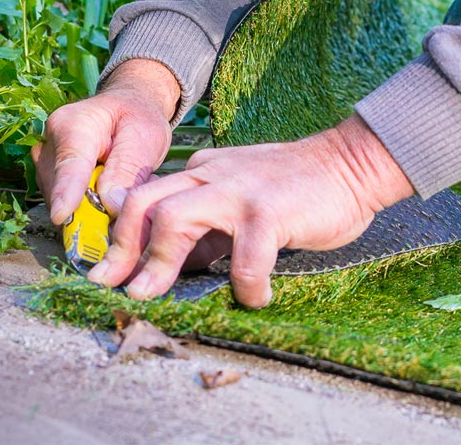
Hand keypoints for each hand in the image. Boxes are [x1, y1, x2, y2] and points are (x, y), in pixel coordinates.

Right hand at [31, 59, 179, 223]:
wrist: (127, 105)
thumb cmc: (136, 117)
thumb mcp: (144, 137)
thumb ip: (127, 170)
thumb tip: (111, 205)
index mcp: (72, 126)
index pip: (68, 166)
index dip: (66, 194)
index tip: (61, 216)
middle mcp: (50, 143)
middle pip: (61, 191)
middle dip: (92, 207)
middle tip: (128, 196)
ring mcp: (45, 162)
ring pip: (61, 201)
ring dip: (91, 207)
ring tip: (121, 186)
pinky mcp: (49, 177)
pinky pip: (64, 203)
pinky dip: (86, 206)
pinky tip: (107, 190)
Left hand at [85, 115, 414, 307]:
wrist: (352, 162)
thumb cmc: (301, 188)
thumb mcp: (242, 200)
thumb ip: (210, 226)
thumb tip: (178, 264)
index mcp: (203, 171)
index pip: (145, 197)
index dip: (120, 236)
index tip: (108, 271)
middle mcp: (211, 174)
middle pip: (143, 203)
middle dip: (122, 249)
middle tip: (117, 287)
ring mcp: (238, 191)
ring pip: (174, 219)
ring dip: (158, 264)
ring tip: (154, 295)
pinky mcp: (269, 211)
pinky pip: (244, 258)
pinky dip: (245, 286)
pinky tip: (256, 298)